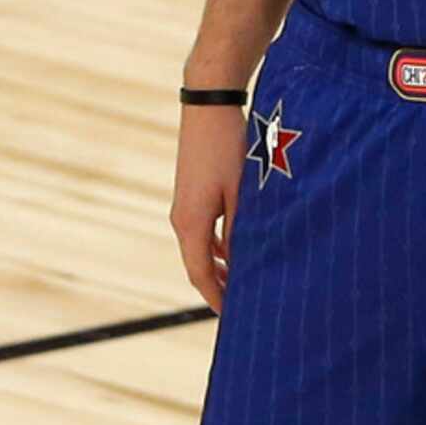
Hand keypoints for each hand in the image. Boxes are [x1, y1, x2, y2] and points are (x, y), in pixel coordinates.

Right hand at [170, 104, 248, 313]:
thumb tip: (243, 262)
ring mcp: (183, 206)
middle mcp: (181, 219)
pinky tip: (236, 251)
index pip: (200, 275)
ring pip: (199, 250)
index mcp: (191, 223)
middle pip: (197, 266)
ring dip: (219, 268)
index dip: (217, 299)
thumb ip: (241, 230)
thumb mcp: (241, 192)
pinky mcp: (189, 194)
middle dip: (218, 289)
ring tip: (242, 284)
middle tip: (242, 309)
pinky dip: (217, 248)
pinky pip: (201, 232)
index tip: (234, 318)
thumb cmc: (228, 146)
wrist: (209, 106)